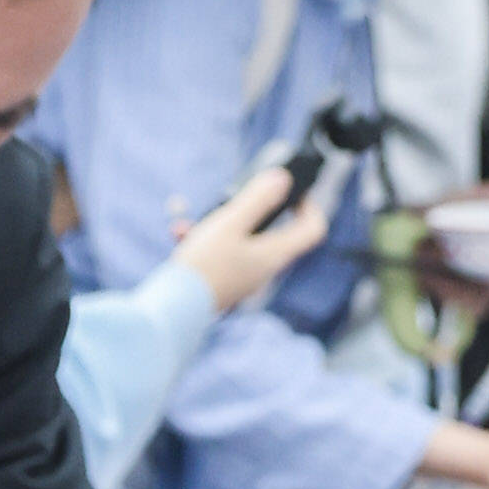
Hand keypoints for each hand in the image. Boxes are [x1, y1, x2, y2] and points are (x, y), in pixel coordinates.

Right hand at [178, 156, 338, 310]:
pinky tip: (181, 234)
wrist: (175, 309)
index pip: (313, 229)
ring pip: (244, 241)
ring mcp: (246, 278)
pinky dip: (208, 241)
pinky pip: (224, 254)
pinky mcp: (226, 283)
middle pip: (278, 233)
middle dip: (256, 210)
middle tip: (242, 198)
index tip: (292, 192)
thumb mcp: (230, 223)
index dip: (309, 206)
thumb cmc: (204, 266)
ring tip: (193, 221)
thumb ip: (258, 199)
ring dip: (222, 224)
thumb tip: (283, 179)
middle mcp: (265, 268)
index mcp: (274, 254)